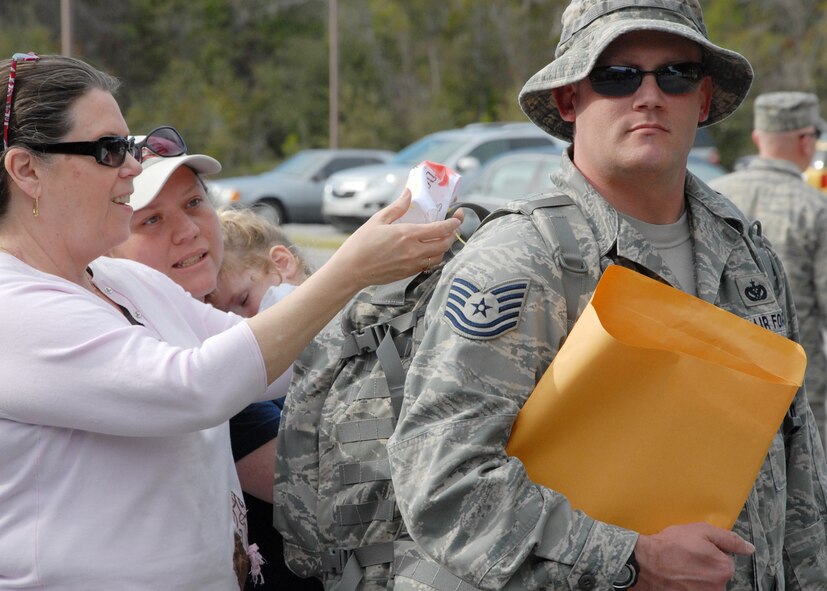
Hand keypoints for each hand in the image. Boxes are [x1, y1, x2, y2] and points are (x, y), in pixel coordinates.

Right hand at [330, 189, 460, 287]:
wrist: (351, 270)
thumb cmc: (361, 244)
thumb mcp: (378, 220)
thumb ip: (397, 207)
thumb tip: (408, 193)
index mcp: (407, 234)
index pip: (440, 228)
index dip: (454, 222)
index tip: (458, 216)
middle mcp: (414, 250)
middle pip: (445, 243)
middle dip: (452, 234)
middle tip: (452, 226)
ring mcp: (412, 264)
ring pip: (439, 256)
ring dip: (444, 247)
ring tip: (441, 238)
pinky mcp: (408, 273)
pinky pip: (428, 265)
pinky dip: (433, 257)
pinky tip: (427, 250)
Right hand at [633, 522, 753, 589]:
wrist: (645, 563)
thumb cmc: (671, 545)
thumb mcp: (701, 531)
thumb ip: (729, 539)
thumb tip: (749, 549)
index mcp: (724, 568)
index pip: (726, 561)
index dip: (711, 553)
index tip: (696, 549)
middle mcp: (719, 586)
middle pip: (717, 575)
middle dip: (705, 567)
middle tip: (687, 558)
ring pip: (707, 584)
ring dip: (697, 578)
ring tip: (680, 569)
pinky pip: (696, 589)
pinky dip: (688, 585)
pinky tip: (678, 578)